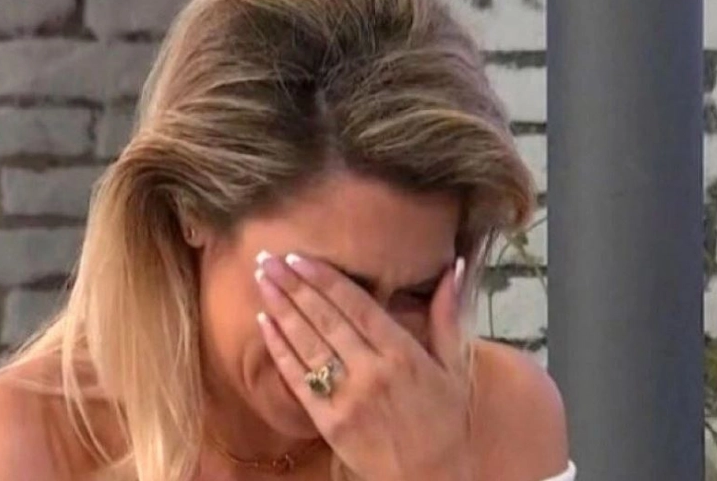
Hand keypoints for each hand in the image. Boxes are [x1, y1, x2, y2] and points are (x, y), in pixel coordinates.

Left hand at [253, 251, 472, 480]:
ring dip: (280, 308)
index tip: (300, 257)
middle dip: (293, 285)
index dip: (324, 279)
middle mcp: (372, 370)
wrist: (431, 479)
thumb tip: (455, 267)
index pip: (356, 304)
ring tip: (261, 280)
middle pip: (325, 318)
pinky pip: (297, 377)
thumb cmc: (445, 421)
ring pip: (307, 342)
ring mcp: (347, 397)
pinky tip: (264, 323)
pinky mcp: (328, 421)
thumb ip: (447, 315)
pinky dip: (279, 348)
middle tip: (268, 258)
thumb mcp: (455, 366)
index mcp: (403, 353)